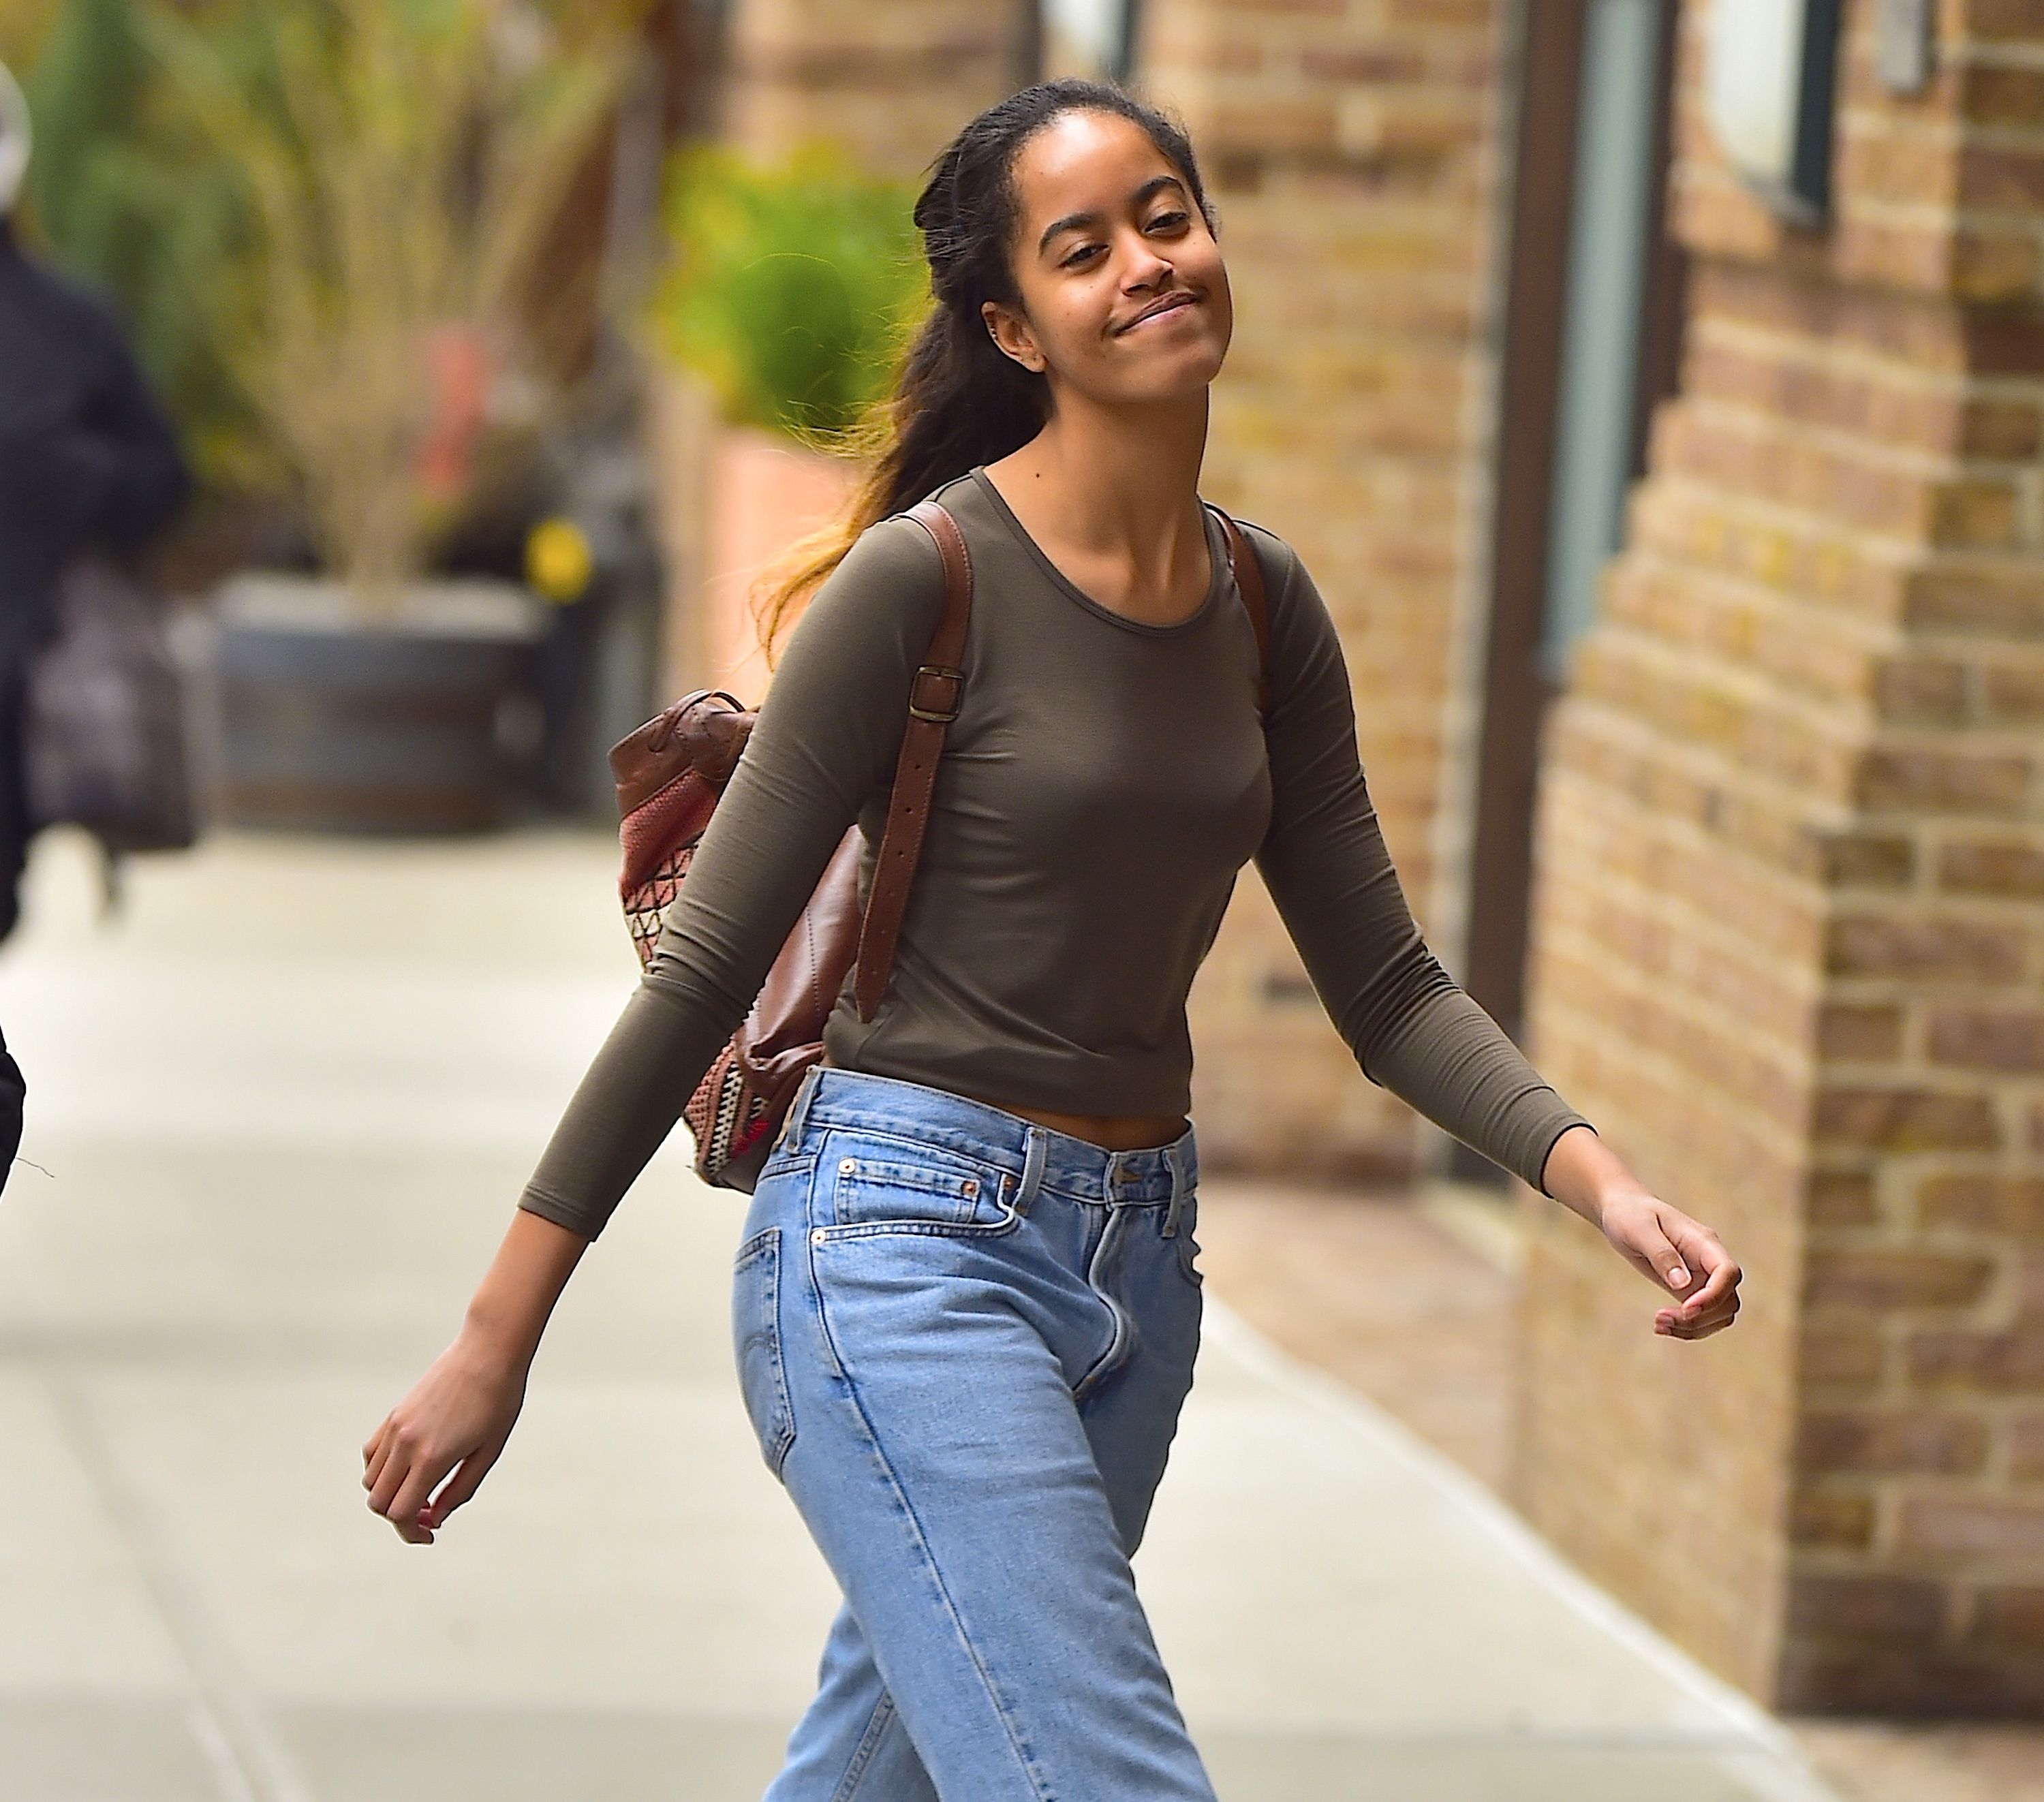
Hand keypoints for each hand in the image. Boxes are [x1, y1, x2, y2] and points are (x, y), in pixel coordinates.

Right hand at [362, 1328, 528, 1543]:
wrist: (488, 1351)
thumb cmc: (498, 1401)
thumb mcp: (488, 1452)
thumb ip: (460, 1490)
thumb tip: (435, 1519)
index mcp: (431, 1457)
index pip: (401, 1512)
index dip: (412, 1533)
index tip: (430, 1535)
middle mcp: (405, 1444)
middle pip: (380, 1501)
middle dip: (400, 1517)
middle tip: (430, 1514)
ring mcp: (396, 1427)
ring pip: (371, 1480)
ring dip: (390, 1494)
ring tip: (424, 1488)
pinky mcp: (394, 1414)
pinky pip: (372, 1453)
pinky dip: (382, 1470)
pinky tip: (410, 1466)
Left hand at [1596, 1188, 1741, 1340]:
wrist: (1623, 1211)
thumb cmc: (1630, 1214)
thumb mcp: (1639, 1229)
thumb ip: (1662, 1254)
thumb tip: (1683, 1285)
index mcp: (1703, 1241)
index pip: (1728, 1272)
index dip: (1714, 1295)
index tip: (1686, 1308)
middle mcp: (1709, 1261)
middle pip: (1728, 1300)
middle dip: (1700, 1318)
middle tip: (1660, 1319)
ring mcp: (1703, 1277)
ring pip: (1720, 1314)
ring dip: (1694, 1328)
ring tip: (1658, 1325)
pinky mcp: (1690, 1289)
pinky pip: (1702, 1316)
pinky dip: (1687, 1327)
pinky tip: (1661, 1325)